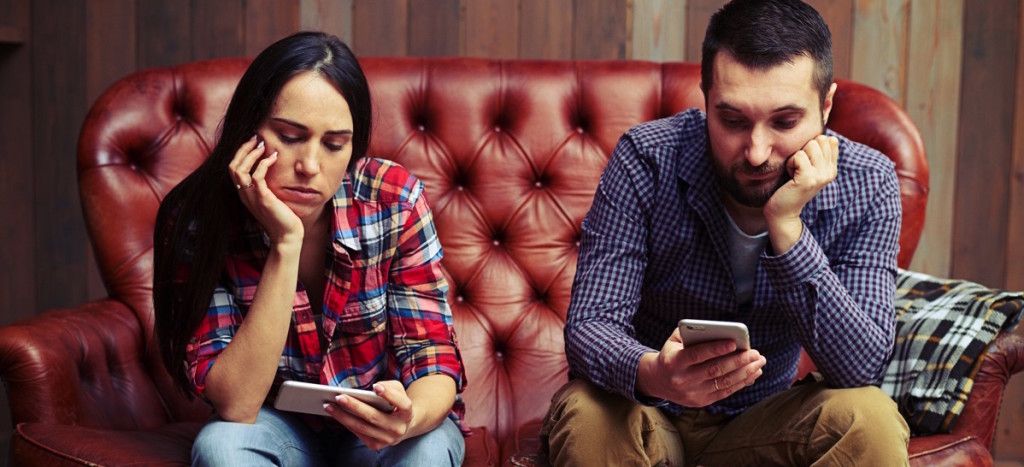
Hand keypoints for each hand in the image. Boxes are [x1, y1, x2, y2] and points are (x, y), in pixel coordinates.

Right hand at [227, 135, 302, 243]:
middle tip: (256, 138)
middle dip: (243, 149)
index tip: (252, 142)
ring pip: (240, 169)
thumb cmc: (282, 217)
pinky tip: (274, 157)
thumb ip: (266, 186)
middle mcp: (244, 194)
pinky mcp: (263, 199)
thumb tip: (271, 167)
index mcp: (244, 193)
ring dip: (251, 154)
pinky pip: (257, 176)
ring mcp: (252, 197)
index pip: (233, 169)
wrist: (287, 236)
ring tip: (263, 145)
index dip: (240, 153)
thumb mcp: (270, 198)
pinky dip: (264, 164)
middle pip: (232, 166)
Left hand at [324, 380, 413, 449]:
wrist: (403, 426)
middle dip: (355, 406)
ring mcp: (387, 439)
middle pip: (374, 417)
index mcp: (408, 413)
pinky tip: (335, 413)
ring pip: (362, 427)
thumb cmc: (397, 403)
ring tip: (329, 405)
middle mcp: (399, 428)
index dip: (389, 395)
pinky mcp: (376, 445)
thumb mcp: (399, 390)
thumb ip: (389, 386)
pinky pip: (358, 433)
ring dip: (343, 416)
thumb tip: (372, 389)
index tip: (375, 387)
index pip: (402, 404)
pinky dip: (345, 422)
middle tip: (339, 396)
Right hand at [638, 328, 764, 407]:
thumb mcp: (674, 341)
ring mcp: (692, 393)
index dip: (716, 349)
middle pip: (715, 370)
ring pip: (723, 382)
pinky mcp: (700, 402)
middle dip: (738, 361)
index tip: (734, 342)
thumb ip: (692, 333)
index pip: (697, 355)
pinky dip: (741, 383)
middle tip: (755, 353)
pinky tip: (752, 374)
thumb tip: (721, 332)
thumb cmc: (672, 354)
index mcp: (674, 362)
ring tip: (759, 363)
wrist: (657, 380)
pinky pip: (725, 392)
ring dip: (745, 373)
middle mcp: (682, 379)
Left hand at [763, 134, 838, 251]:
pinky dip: (790, 163)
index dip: (812, 146)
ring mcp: (821, 175)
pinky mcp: (809, 178)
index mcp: (832, 168)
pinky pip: (799, 155)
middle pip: (819, 139)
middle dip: (804, 150)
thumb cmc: (790, 186)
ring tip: (795, 172)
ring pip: (810, 145)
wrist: (783, 211)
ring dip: (796, 157)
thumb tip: (825, 135)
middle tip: (798, 168)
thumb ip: (817, 153)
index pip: (830, 140)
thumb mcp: (808, 168)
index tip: (806, 163)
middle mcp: (830, 172)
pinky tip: (790, 176)